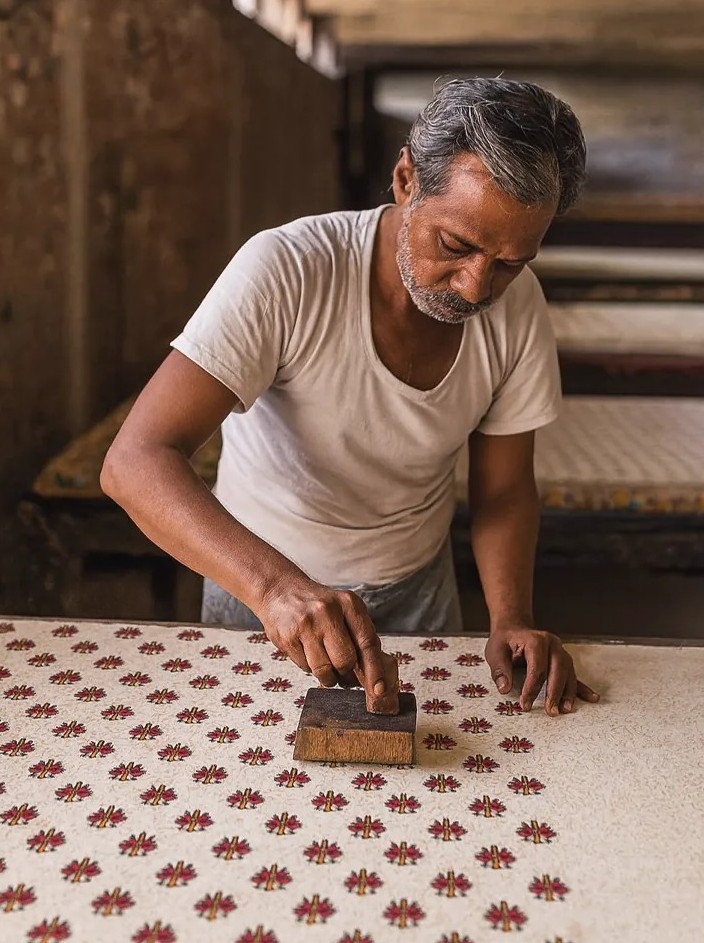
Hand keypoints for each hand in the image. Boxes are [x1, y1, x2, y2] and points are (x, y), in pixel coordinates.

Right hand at [258, 577, 398, 713]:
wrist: (280, 590)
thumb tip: (374, 674)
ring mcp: (305, 624)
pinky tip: (306, 650)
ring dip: (327, 675)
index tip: (378, 689)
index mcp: (349, 603)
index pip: (367, 643)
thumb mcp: (344, 610)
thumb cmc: (318, 605)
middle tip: (342, 670)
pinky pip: (305, 668)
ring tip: (324, 661)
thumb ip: (360, 637)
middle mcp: (327, 611)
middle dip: (345, 672)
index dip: (374, 670)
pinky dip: (309, 666)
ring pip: (324, 670)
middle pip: (345, 661)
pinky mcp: (287, 637)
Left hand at [485, 624, 599, 716]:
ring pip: (569, 672)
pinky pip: (574, 675)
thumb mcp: (495, 651)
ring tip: (565, 710)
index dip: (532, 688)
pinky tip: (593, 698)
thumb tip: (504, 689)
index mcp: (535, 640)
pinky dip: (582, 688)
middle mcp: (552, 644)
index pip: (537, 667)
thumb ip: (500, 669)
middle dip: (555, 692)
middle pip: (558, 669)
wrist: (514, 629)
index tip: (525, 705)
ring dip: (568, 692)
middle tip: (551, 711)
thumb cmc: (504, 641)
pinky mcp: (563, 661)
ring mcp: (560, 651)